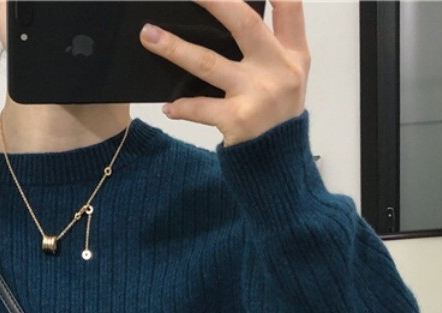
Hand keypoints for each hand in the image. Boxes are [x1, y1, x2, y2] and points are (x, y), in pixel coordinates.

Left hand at [139, 0, 310, 146]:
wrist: (279, 166)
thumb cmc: (278, 118)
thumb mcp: (291, 78)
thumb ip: (273, 46)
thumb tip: (230, 14)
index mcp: (293, 55)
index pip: (290, 7)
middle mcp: (278, 69)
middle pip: (243, 23)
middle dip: (214, 1)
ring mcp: (257, 94)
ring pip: (209, 63)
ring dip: (174, 48)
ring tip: (148, 35)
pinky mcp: (238, 120)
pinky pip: (200, 108)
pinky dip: (181, 107)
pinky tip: (168, 106)